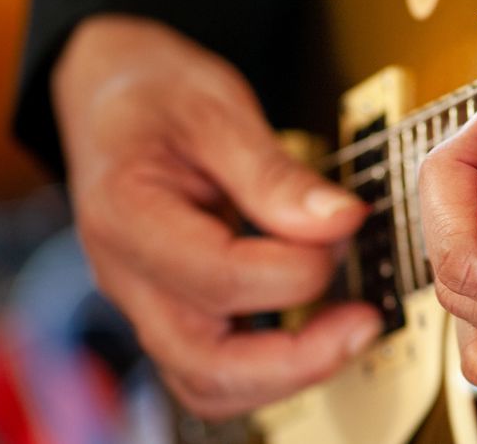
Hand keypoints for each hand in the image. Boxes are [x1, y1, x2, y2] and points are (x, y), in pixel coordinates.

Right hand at [52, 15, 380, 418]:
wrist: (112, 93)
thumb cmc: (157, 95)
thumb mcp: (216, 109)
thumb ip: (275, 173)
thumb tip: (340, 220)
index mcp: (127, 215)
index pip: (219, 276)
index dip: (297, 264)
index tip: (348, 225)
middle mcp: (128, 276)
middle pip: (204, 364)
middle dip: (296, 359)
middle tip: (364, 323)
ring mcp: (145, 302)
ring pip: (207, 382)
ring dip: (288, 372)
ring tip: (352, 329)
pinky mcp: (171, 310)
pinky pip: (214, 368)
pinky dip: (271, 366)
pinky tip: (320, 330)